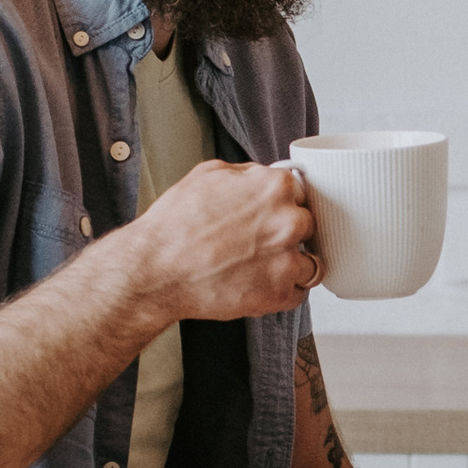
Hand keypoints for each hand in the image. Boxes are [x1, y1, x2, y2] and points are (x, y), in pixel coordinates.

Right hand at [127, 159, 318, 324]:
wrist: (156, 271)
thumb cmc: (174, 226)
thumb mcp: (207, 175)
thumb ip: (246, 173)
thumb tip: (261, 177)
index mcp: (274, 187)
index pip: (299, 191)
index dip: (282, 203)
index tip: (271, 213)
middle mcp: (288, 222)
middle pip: (308, 225)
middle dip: (287, 232)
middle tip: (260, 241)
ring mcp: (287, 260)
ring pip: (311, 261)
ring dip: (291, 264)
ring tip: (262, 266)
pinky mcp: (280, 294)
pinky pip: (299, 293)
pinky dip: (282, 291)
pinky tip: (258, 284)